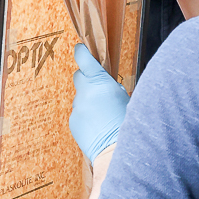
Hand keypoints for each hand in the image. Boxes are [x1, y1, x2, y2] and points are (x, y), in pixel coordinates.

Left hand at [69, 43, 128, 162]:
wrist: (115, 148)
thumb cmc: (125, 122)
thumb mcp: (124, 98)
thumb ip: (112, 87)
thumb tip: (106, 85)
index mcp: (99, 82)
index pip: (84, 59)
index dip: (81, 53)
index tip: (80, 50)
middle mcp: (84, 92)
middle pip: (79, 77)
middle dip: (87, 80)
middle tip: (98, 90)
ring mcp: (77, 107)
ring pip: (80, 98)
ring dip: (88, 101)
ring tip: (102, 116)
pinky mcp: (73, 121)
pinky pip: (78, 113)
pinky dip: (86, 116)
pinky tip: (97, 126)